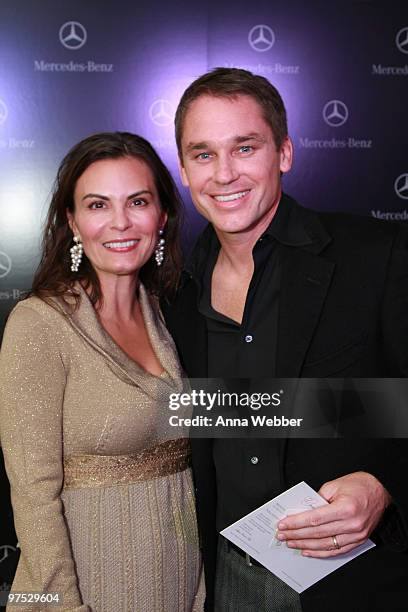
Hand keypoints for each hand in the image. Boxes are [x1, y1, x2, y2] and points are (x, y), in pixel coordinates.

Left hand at [276, 471, 390, 556]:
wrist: (381, 491)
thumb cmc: (359, 485)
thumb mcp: (335, 485)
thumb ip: (318, 499)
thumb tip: (302, 512)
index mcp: (345, 508)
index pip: (314, 519)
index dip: (296, 523)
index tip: (283, 525)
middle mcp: (352, 524)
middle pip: (317, 533)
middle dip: (296, 534)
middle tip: (282, 535)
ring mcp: (356, 535)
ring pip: (325, 544)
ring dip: (305, 545)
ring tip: (291, 543)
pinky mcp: (358, 541)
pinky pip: (336, 551)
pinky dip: (320, 552)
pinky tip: (308, 551)